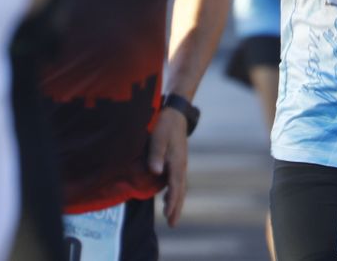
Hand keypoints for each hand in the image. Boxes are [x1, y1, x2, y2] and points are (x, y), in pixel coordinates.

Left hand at [148, 105, 189, 227]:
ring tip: (170, 214)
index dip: (172, 202)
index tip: (169, 216)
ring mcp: (181, 162)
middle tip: (173, 224)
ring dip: (176, 200)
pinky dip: (174, 191)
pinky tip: (167, 194)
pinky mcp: (177, 159)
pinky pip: (177, 180)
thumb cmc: (165, 124)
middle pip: (181, 190)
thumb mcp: (158, 138)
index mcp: (177, 162)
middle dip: (177, 207)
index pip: (175, 187)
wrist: (175, 112)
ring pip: (180, 186)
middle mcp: (181, 165)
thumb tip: (155, 172)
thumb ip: (156, 155)